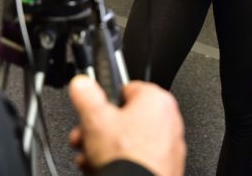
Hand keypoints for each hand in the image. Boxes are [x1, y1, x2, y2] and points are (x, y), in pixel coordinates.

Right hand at [68, 76, 184, 175]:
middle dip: (100, 129)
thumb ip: (86, 96)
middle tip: (85, 137)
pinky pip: (140, 157)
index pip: (126, 88)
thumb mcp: (95, 120)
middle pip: (126, 117)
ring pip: (130, 140)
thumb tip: (81, 84)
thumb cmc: (126, 158)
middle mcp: (169, 119)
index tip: (91, 112)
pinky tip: (104, 169)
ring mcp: (170, 145)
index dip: (104, 101)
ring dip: (106, 148)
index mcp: (156, 99)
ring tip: (90, 158)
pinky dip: (123, 161)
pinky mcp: (167, 165)